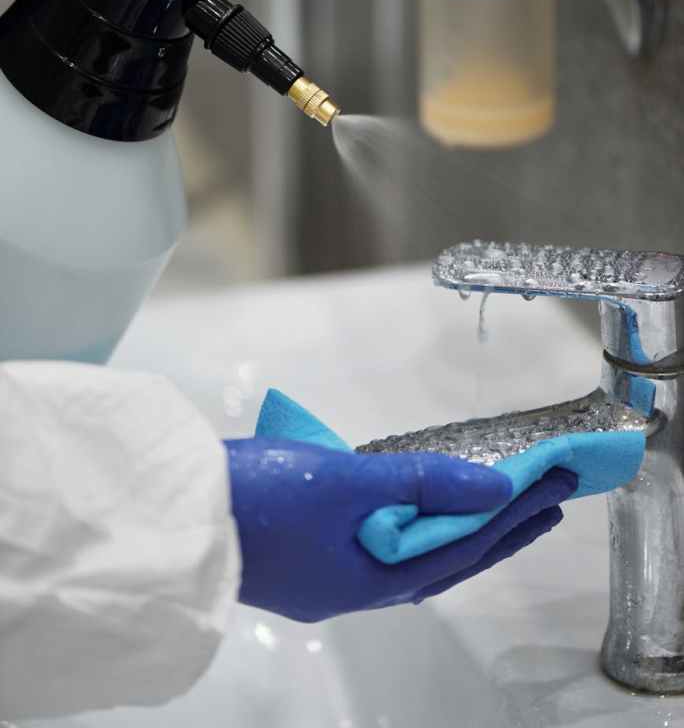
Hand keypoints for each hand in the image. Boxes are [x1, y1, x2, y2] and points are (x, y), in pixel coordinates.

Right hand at [225, 438, 576, 622]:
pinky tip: (418, 510)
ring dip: (459, 527)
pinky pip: (381, 545)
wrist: (177, 510)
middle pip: (442, 560)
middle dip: (497, 530)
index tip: (551, 491)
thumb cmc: (258, 497)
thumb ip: (419, 482)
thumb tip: (492, 486)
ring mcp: (326, 572)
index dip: (508, 520)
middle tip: (546, 504)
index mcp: (366, 581)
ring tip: (498, 507)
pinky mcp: (305, 553)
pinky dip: (415, 525)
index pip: (457, 549)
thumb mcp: (345, 482)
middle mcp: (352, 587)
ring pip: (412, 555)